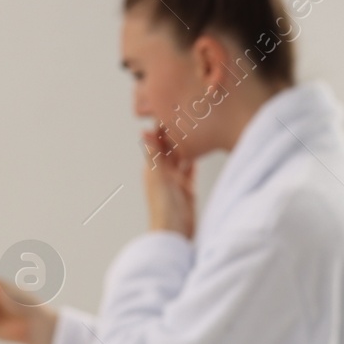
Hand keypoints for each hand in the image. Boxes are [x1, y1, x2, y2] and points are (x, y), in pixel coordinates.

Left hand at [142, 123, 194, 237]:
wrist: (173, 234)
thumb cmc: (163, 210)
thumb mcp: (158, 178)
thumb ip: (154, 154)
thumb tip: (145, 131)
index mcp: (153, 169)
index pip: (158, 143)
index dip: (162, 127)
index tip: (168, 109)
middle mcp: (164, 174)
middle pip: (170, 149)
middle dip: (176, 134)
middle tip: (185, 115)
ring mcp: (176, 182)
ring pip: (181, 158)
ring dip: (186, 146)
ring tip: (193, 130)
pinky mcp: (187, 191)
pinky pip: (190, 171)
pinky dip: (193, 161)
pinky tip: (198, 152)